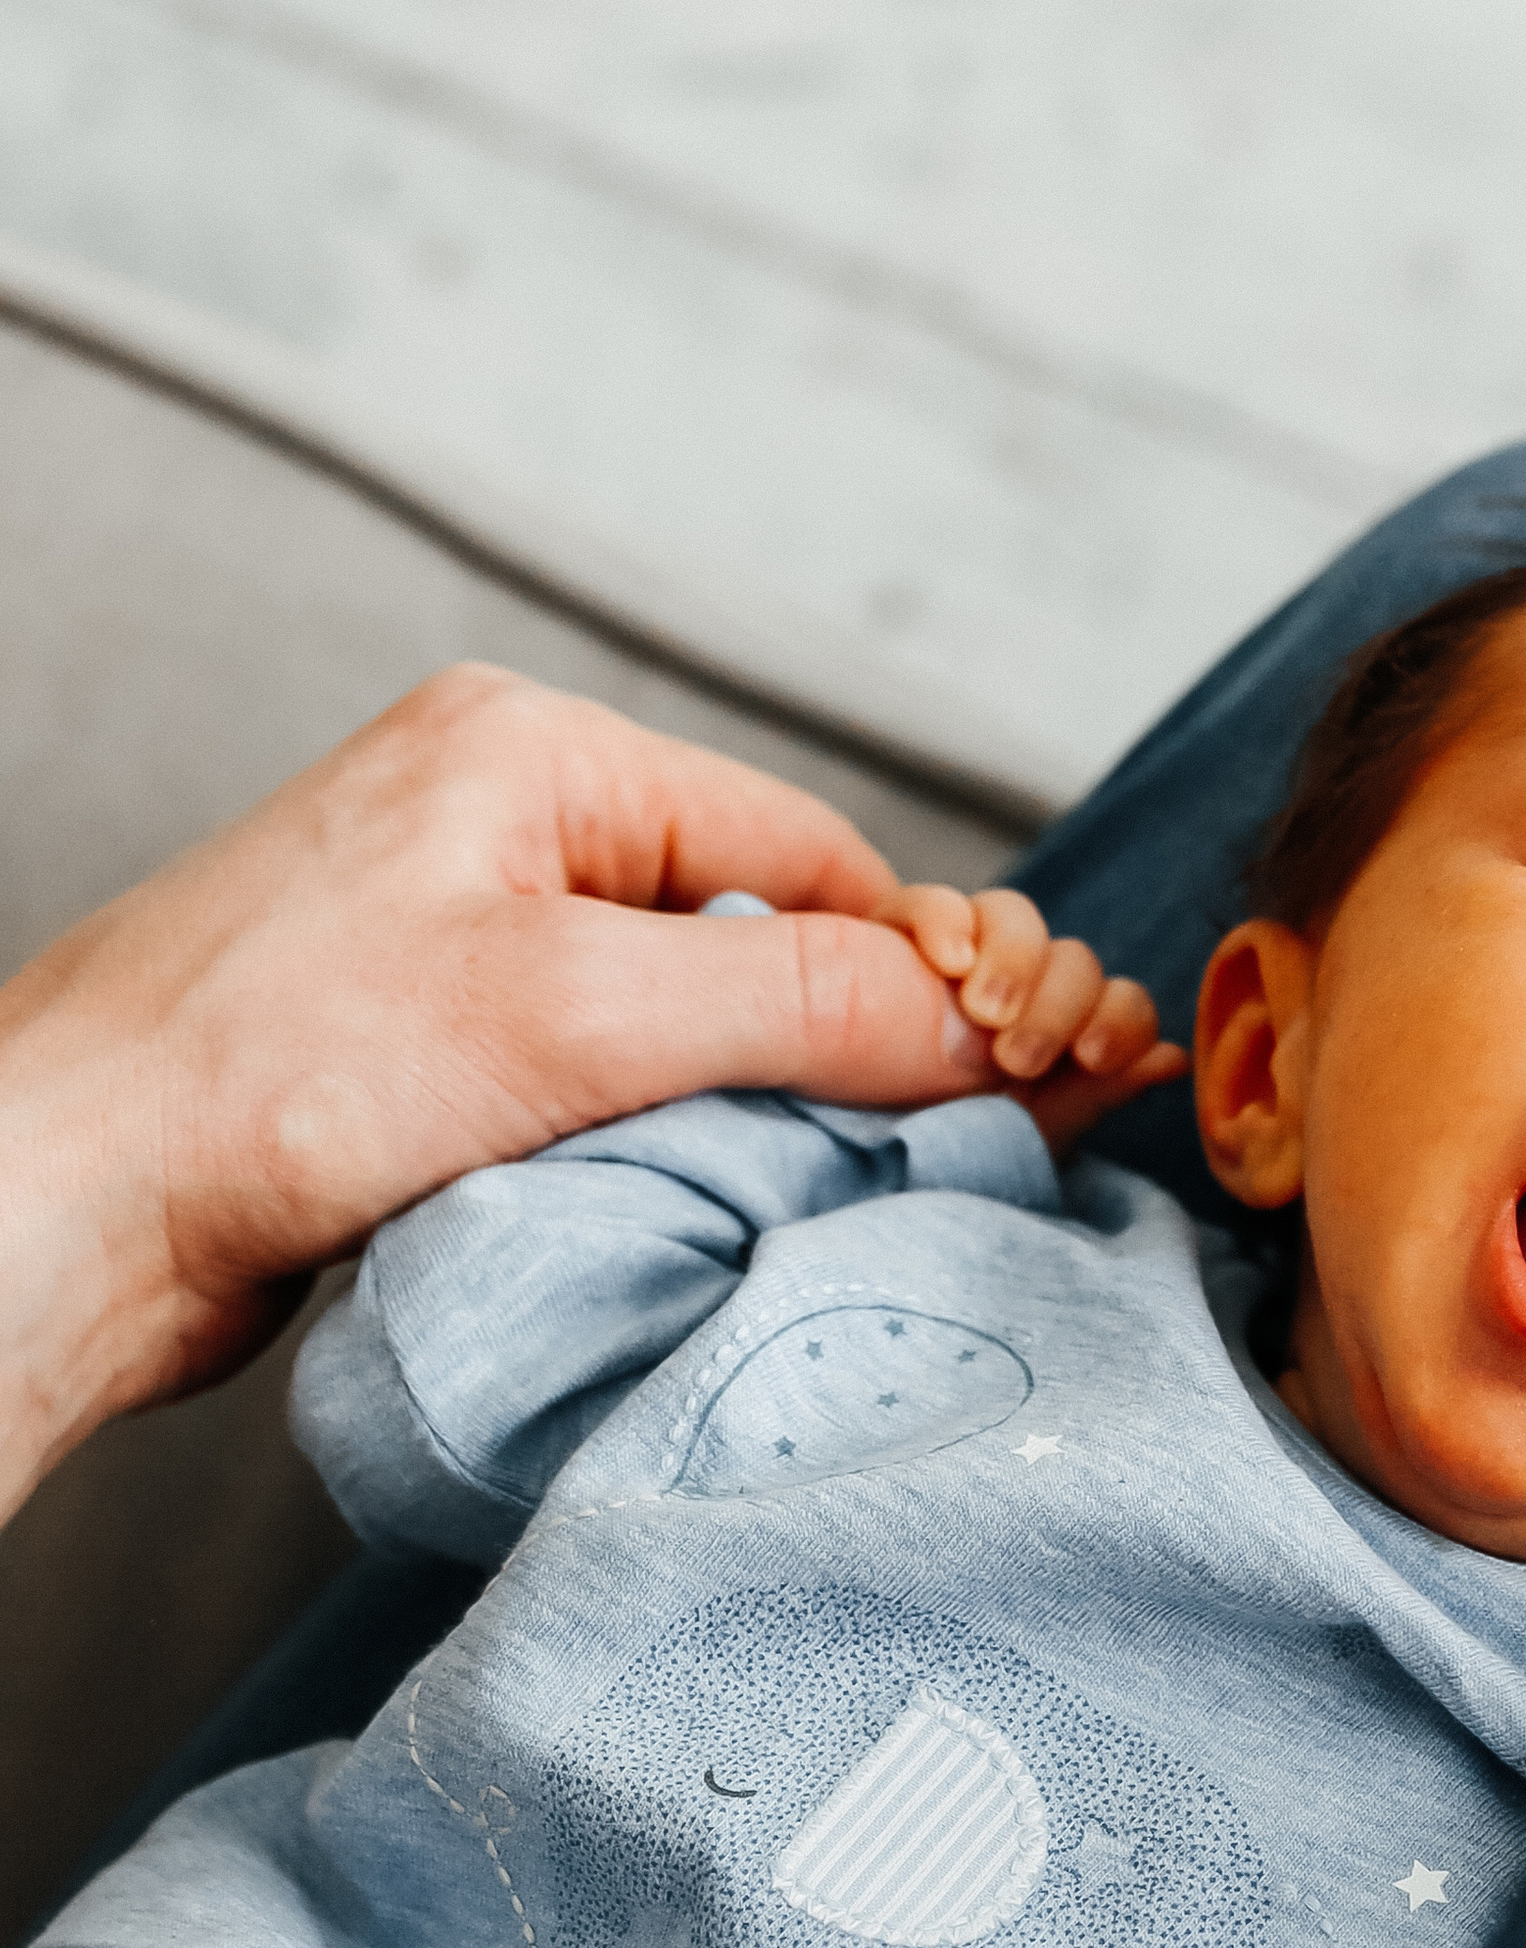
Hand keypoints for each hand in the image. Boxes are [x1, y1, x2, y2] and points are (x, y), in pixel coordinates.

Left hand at [0, 665, 1121, 1512]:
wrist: (62, 1200)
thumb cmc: (264, 1077)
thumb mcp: (578, 1018)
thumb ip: (803, 1004)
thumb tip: (985, 1022)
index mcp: (529, 746)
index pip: (806, 846)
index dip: (919, 965)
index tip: (1009, 1078)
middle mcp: (490, 817)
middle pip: (752, 928)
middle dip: (843, 1041)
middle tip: (935, 1150)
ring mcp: (447, 933)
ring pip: (679, 1015)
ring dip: (750, 1104)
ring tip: (796, 1187)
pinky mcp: (413, 1044)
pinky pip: (597, 1077)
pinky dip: (659, 1141)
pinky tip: (680, 1201)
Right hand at [880, 881, 1187, 1154]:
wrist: (837, 1135)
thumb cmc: (932, 1142)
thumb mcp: (1020, 1134)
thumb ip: (1095, 1094)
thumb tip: (1173, 1057)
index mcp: (1055, 1042)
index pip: (1119, 1004)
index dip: (1121, 1020)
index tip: (1093, 1056)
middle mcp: (1016, 993)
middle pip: (1076, 958)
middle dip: (1060, 1004)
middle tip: (1018, 1057)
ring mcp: (957, 958)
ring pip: (1017, 913)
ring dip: (1014, 959)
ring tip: (980, 1010)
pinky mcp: (894, 934)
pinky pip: (930, 898)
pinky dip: (945, 921)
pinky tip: (945, 963)